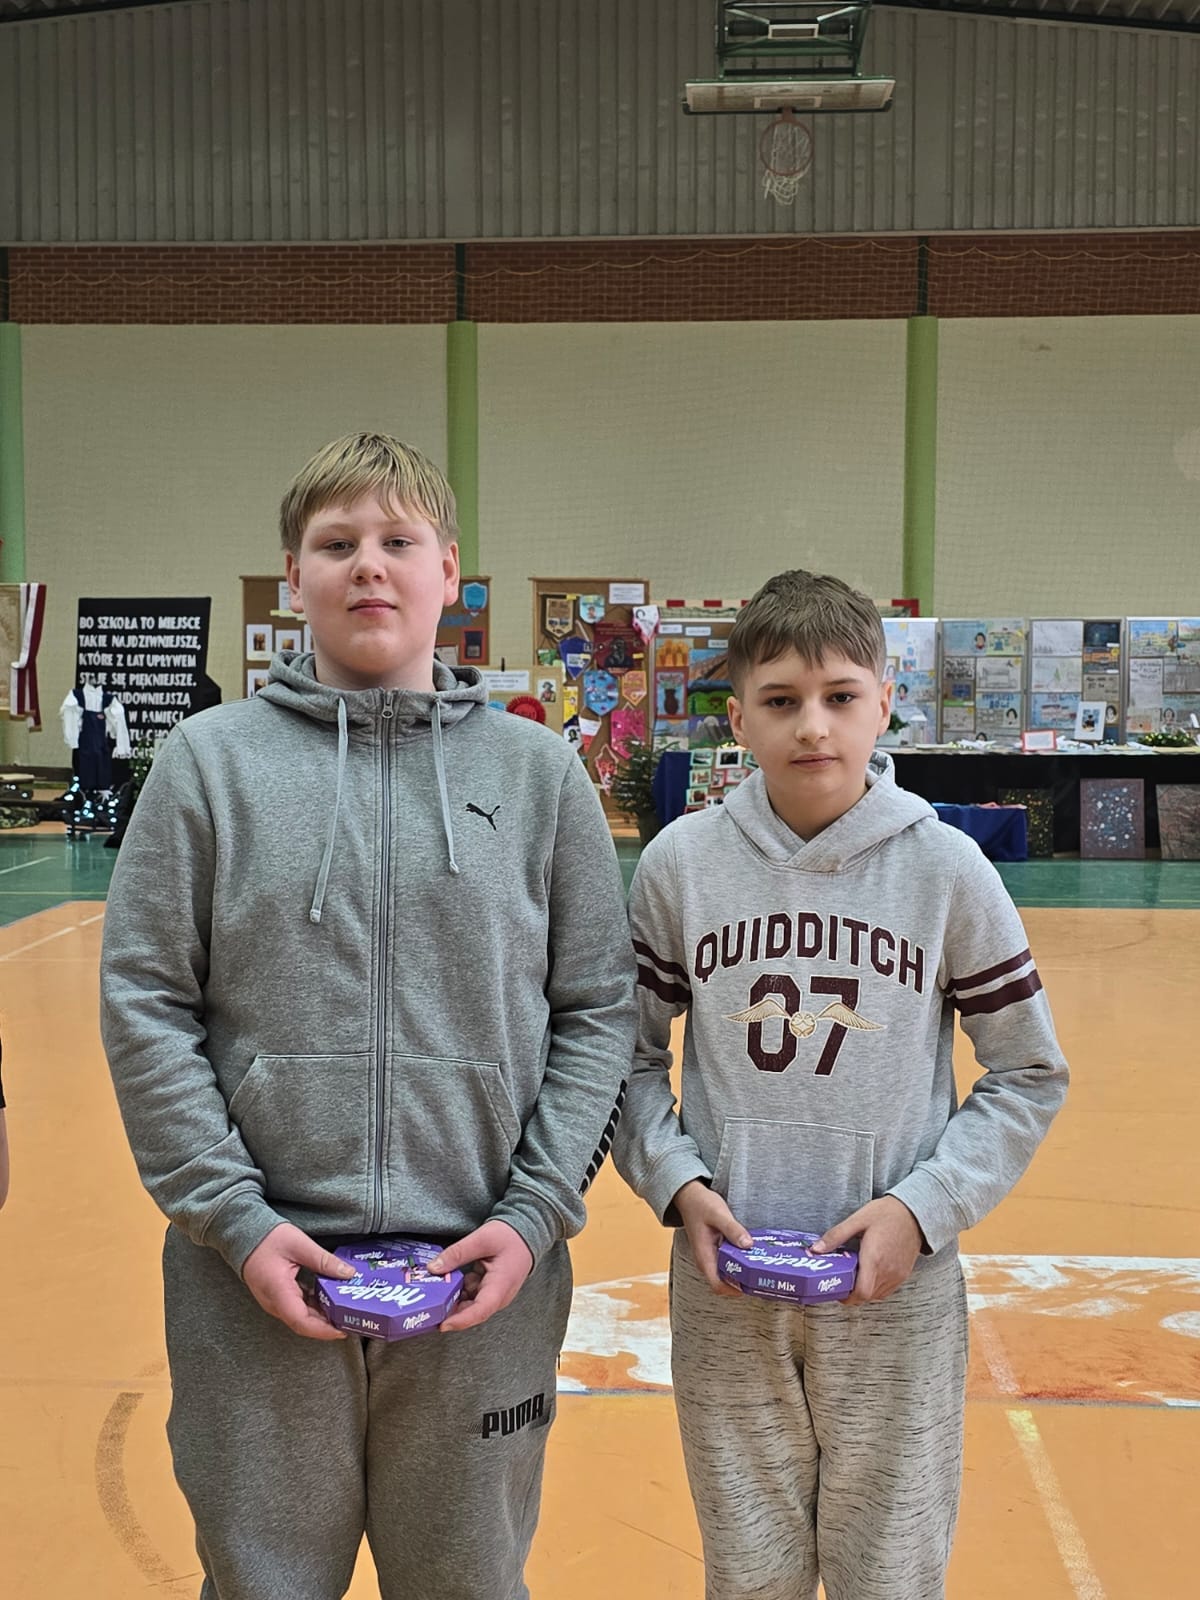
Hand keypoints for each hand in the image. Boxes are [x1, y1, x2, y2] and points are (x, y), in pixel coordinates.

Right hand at [241, 1222, 356, 1339]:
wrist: (242, 1236)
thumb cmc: (267, 1239)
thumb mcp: (299, 1245)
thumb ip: (324, 1260)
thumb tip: (348, 1273)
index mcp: (278, 1292)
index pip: (301, 1321)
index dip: (323, 1330)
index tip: (342, 1330)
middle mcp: (274, 1303)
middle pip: (303, 1323)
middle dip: (327, 1326)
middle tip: (350, 1321)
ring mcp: (275, 1302)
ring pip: (301, 1317)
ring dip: (322, 1317)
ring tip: (344, 1311)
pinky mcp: (278, 1297)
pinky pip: (297, 1308)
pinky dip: (314, 1306)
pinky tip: (329, 1299)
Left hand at [428, 1220, 533, 1332]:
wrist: (527, 1232)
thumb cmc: (510, 1236)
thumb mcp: (481, 1239)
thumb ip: (457, 1253)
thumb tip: (433, 1268)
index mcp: (500, 1286)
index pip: (480, 1310)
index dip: (460, 1320)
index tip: (442, 1324)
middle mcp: (498, 1297)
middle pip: (471, 1312)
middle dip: (449, 1313)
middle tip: (427, 1310)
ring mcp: (494, 1295)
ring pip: (469, 1305)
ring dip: (452, 1301)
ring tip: (431, 1295)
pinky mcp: (489, 1290)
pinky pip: (471, 1296)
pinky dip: (458, 1291)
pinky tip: (445, 1283)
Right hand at [673, 1180, 751, 1296]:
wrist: (689, 1196)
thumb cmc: (700, 1205)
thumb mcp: (718, 1214)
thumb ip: (732, 1229)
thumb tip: (748, 1245)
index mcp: (704, 1257)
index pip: (718, 1286)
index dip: (736, 1289)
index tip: (753, 1283)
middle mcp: (706, 1262)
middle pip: (726, 1283)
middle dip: (744, 1282)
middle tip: (763, 1275)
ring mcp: (710, 1257)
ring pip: (727, 1274)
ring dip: (743, 1272)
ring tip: (760, 1265)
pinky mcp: (715, 1251)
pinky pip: (728, 1263)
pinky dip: (739, 1262)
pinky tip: (751, 1253)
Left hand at [811, 1196, 924, 1304]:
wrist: (915, 1213)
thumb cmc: (887, 1214)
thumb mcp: (858, 1219)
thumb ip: (836, 1236)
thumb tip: (815, 1249)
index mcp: (874, 1259)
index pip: (861, 1292)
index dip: (847, 1297)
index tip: (836, 1290)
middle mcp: (887, 1271)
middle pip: (867, 1297)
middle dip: (852, 1294)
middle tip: (841, 1282)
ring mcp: (897, 1275)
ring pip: (877, 1295)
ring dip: (864, 1291)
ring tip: (854, 1275)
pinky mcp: (904, 1274)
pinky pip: (887, 1290)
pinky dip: (876, 1287)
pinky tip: (869, 1273)